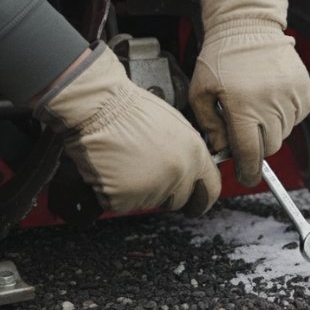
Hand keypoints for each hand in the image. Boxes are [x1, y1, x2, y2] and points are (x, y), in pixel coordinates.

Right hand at [34, 46, 220, 214]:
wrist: (99, 106)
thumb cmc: (130, 108)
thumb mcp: (174, 125)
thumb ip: (187, 152)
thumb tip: (190, 169)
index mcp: (194, 154)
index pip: (210, 189)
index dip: (201, 197)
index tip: (195, 202)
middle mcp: (178, 174)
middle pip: (177, 199)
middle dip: (164, 191)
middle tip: (145, 170)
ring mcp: (152, 188)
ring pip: (148, 201)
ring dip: (137, 189)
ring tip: (124, 161)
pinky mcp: (124, 198)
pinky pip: (121, 204)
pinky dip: (113, 192)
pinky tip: (111, 169)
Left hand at [189, 0, 309, 186]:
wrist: (248, 25)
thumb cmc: (222, 55)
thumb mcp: (201, 90)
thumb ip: (209, 125)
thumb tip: (221, 149)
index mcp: (243, 106)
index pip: (250, 152)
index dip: (247, 170)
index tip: (246, 175)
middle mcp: (271, 104)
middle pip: (270, 147)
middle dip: (257, 147)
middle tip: (245, 132)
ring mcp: (292, 96)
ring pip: (284, 133)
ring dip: (271, 129)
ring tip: (256, 106)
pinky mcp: (305, 90)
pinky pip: (297, 116)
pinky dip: (285, 115)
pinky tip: (270, 98)